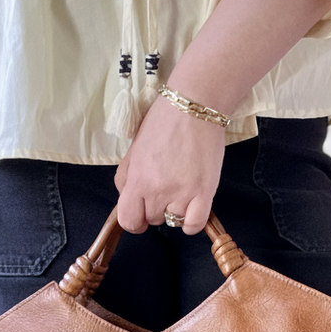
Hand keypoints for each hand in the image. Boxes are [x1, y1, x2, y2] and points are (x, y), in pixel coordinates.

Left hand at [114, 93, 225, 234]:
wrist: (193, 106)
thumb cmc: (162, 123)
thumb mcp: (133, 150)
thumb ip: (126, 177)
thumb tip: (126, 198)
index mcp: (137, 180)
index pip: (129, 221)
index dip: (135, 221)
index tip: (141, 215)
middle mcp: (157, 191)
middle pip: (153, 220)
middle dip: (157, 208)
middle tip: (166, 187)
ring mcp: (182, 194)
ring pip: (175, 221)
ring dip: (177, 209)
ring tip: (182, 186)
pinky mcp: (204, 193)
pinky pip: (195, 225)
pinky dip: (192, 222)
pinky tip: (192, 208)